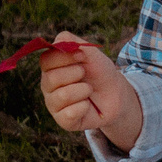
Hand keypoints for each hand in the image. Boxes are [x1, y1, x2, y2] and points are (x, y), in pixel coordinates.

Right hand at [39, 31, 140, 146]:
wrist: (115, 94)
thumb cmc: (99, 72)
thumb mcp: (90, 53)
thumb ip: (73, 42)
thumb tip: (57, 41)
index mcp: (51, 68)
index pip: (46, 60)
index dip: (65, 57)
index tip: (82, 56)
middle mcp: (48, 86)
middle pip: (51, 78)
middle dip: (76, 73)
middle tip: (85, 75)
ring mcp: (54, 104)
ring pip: (61, 96)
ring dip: (83, 90)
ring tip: (88, 90)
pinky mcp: (63, 120)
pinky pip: (70, 113)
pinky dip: (84, 106)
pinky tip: (87, 105)